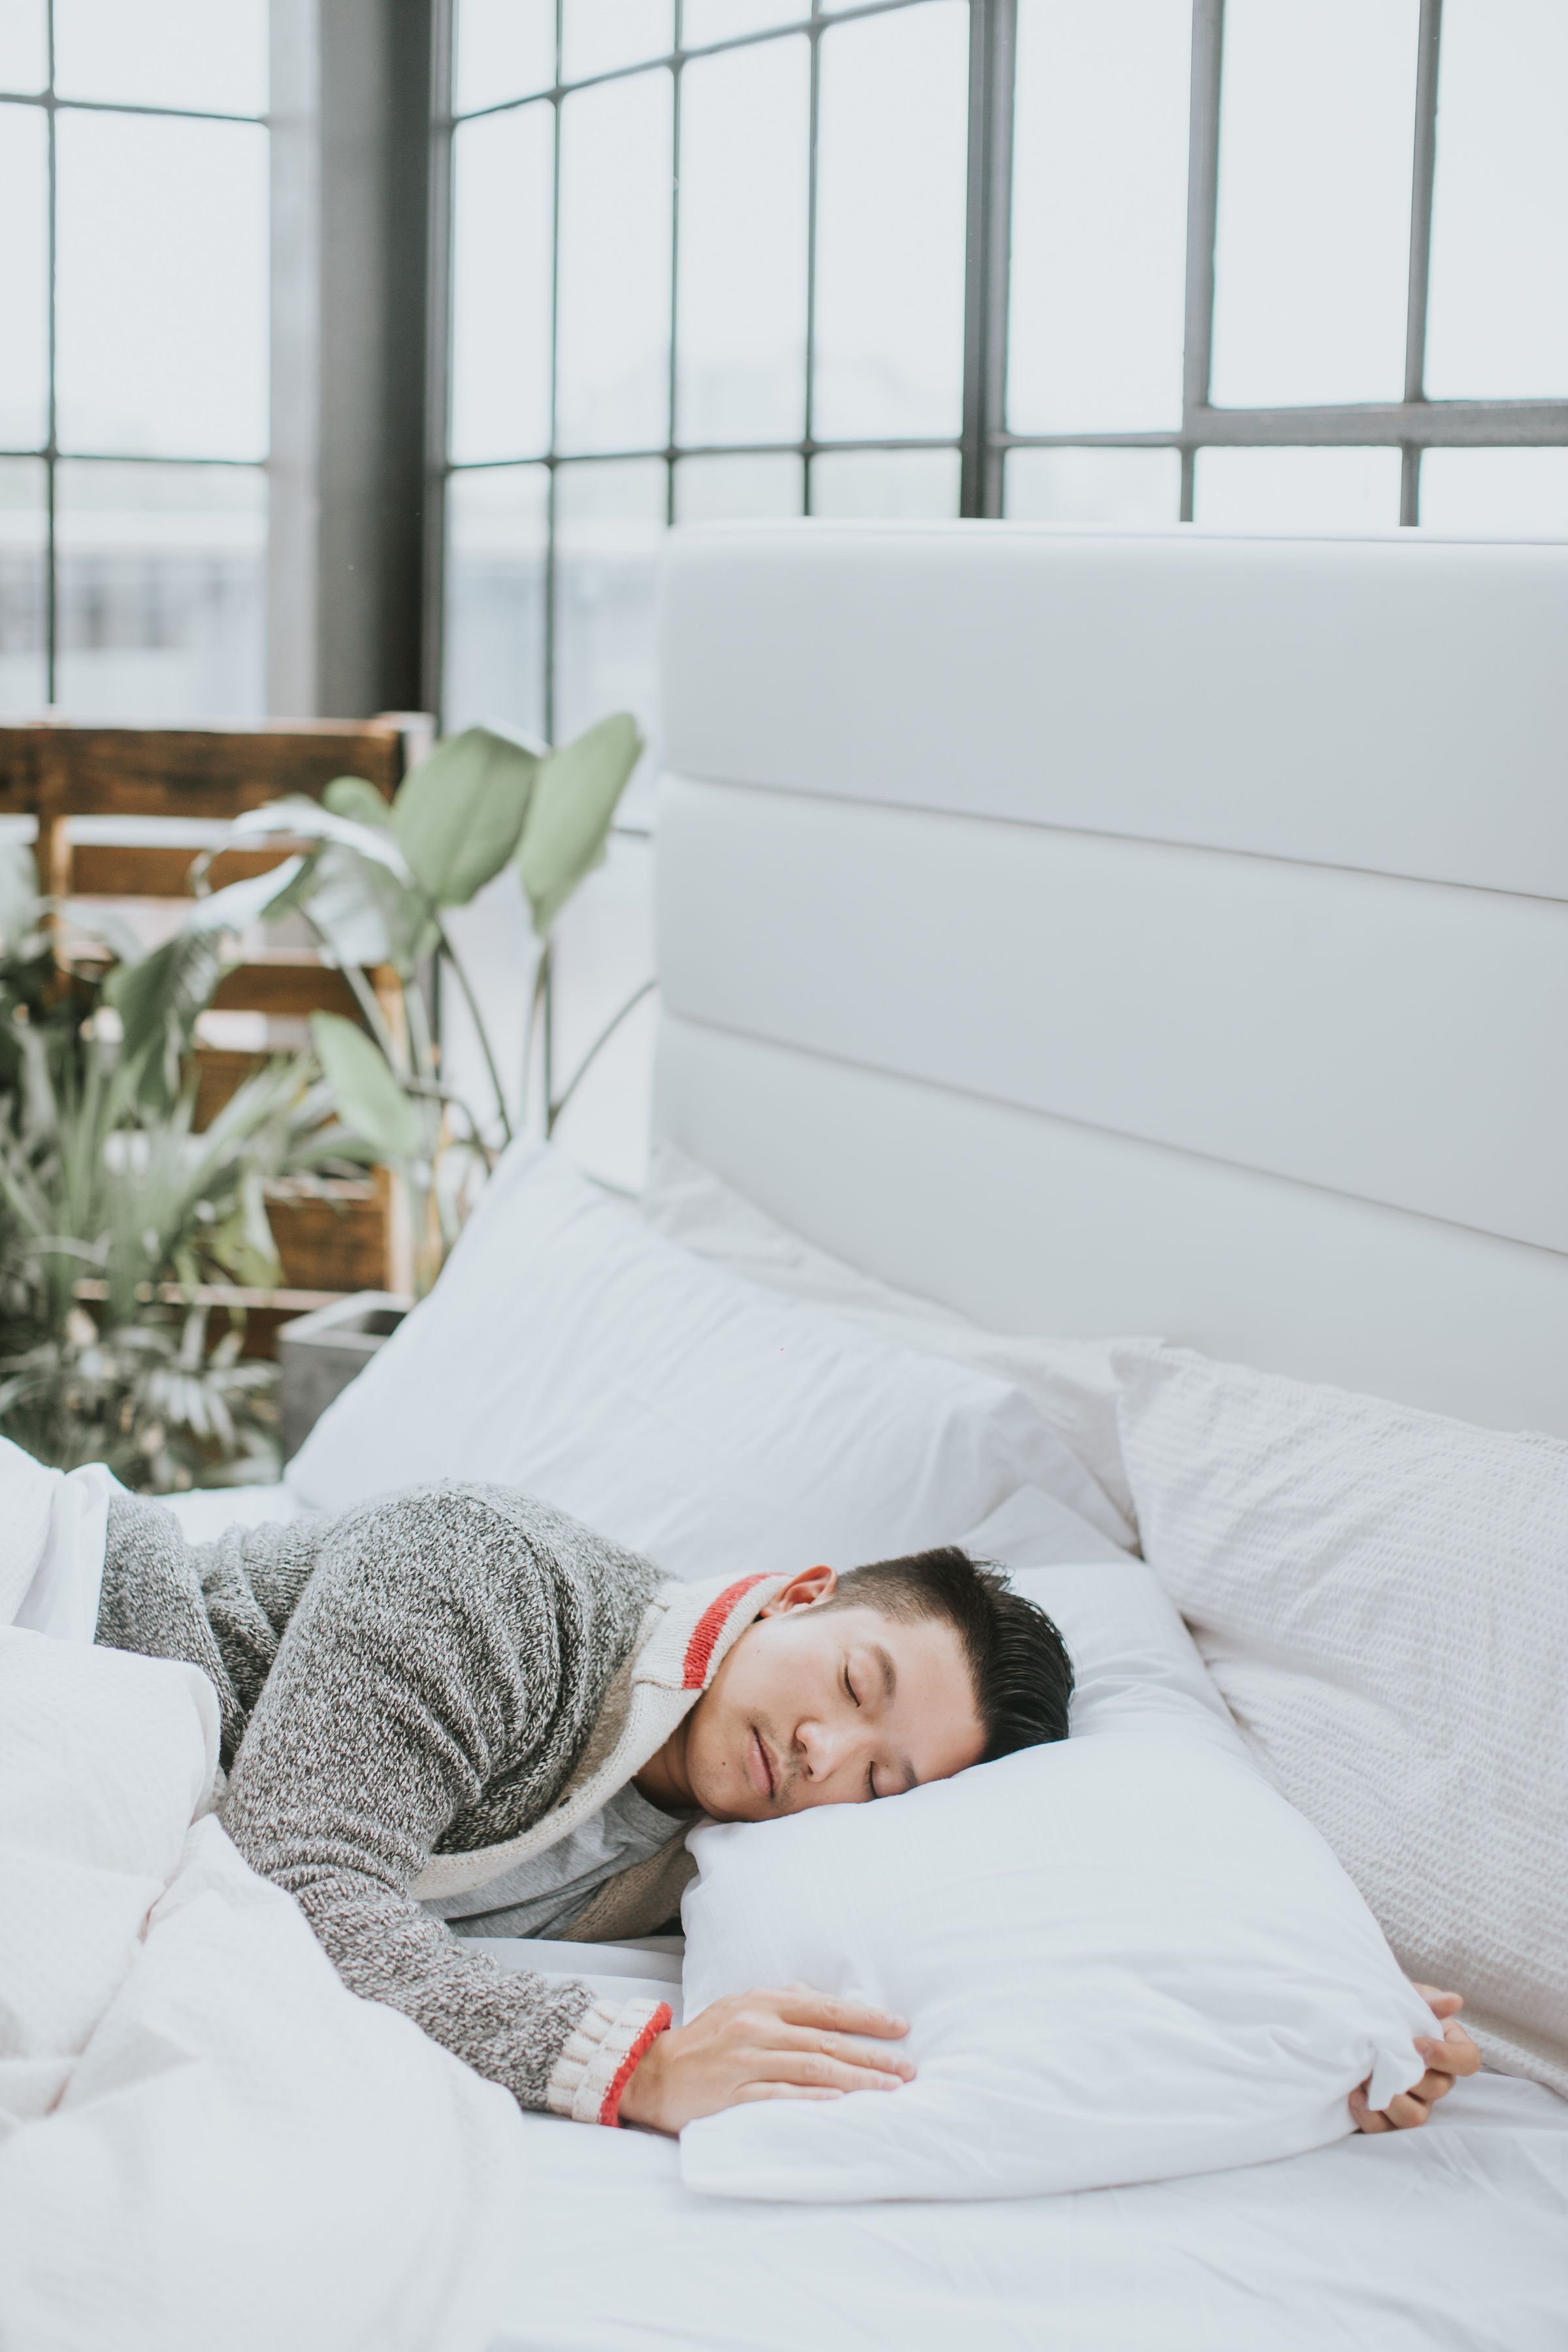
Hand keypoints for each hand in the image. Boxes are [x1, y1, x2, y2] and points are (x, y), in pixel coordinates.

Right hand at [616, 1982, 913, 2136]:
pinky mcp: (732, 2095)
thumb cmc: (704, 2041)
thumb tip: (817, 1995)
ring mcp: (745, 2061)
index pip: (826, 2007)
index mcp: (762, 2003)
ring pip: (811, 2067)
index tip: (901, 2026)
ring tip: (889, 2089)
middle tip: (908, 2068)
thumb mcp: (741, 2007)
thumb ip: (781, 2001)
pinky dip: (812, 2097)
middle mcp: (757, 2027)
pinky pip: (779, 2095)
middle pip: (826, 2039)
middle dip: (872, 2054)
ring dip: (855, 2078)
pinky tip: (840, 2101)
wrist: (649, 2072)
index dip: (867, 2016)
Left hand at [1350, 1984, 1481, 2132]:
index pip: (1468, 2060)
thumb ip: (1428, 2000)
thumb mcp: (1405, 1999)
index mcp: (1447, 2049)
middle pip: (1439, 2089)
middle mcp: (1435, 2080)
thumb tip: (1453, 2000)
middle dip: (1411, 2076)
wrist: (1353, 2025)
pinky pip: (1385, 2129)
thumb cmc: (1388, 2012)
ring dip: (1391, 2100)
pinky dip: (1369, 2115)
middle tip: (1384, 2059)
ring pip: (1415, 2117)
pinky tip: (1355, 2096)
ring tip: (1367, 2078)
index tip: (1418, 2043)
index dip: (1447, 2056)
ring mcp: (1414, 2103)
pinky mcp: (1388, 2119)